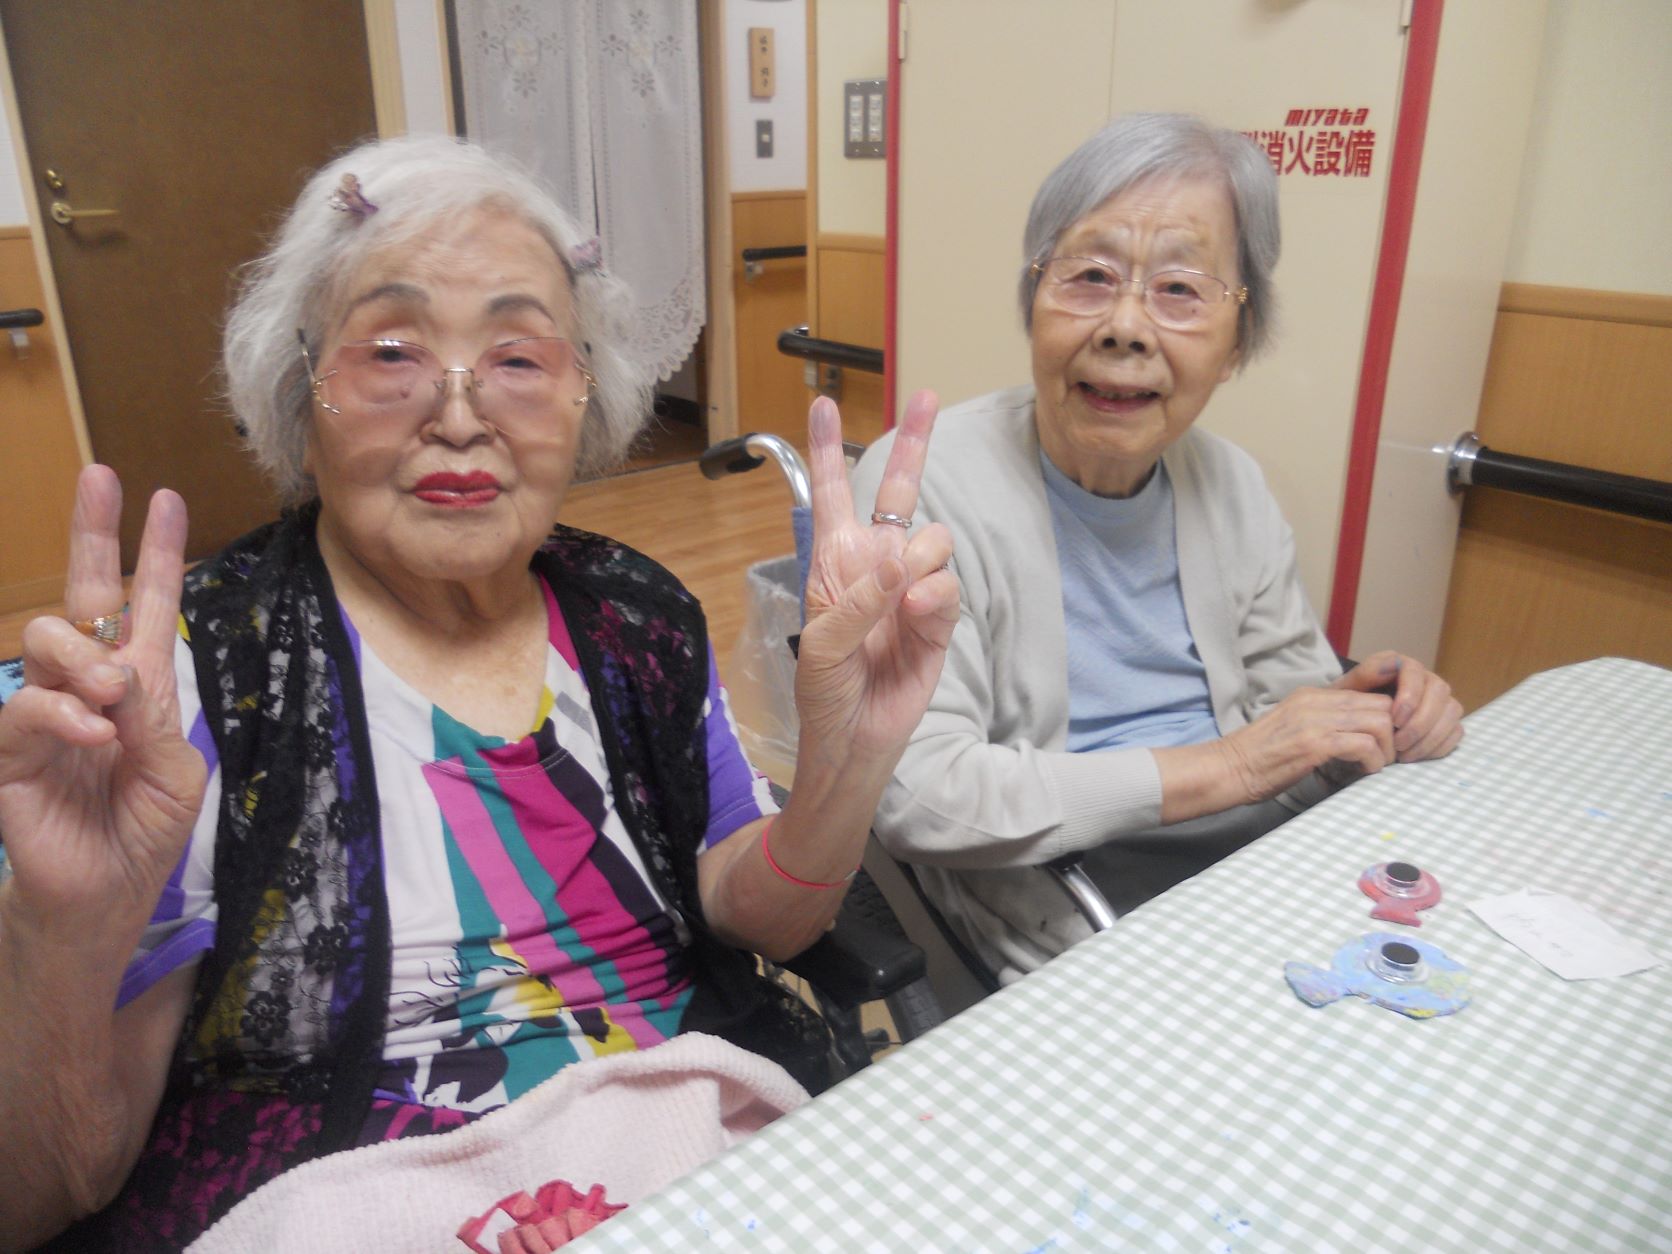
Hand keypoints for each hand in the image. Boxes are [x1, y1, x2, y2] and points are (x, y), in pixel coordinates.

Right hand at [0, 466, 205, 941]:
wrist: (100, 900)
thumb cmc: (143, 834)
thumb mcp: (175, 774)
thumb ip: (156, 718)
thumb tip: (121, 671)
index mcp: (138, 688)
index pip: (145, 609)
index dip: (156, 555)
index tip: (167, 498)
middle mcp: (86, 688)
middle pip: (82, 599)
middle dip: (92, 534)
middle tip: (102, 479)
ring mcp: (43, 714)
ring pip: (48, 642)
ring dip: (85, 655)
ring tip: (112, 690)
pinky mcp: (9, 752)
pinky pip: (26, 708)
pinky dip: (63, 714)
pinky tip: (93, 731)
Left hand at [793, 392, 958, 769]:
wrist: (855, 743)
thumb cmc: (825, 694)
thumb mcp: (823, 646)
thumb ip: (859, 599)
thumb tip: (901, 562)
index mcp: (835, 564)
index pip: (833, 496)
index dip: (827, 449)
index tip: (821, 403)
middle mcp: (875, 567)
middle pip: (898, 492)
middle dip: (914, 443)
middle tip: (928, 397)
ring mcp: (910, 590)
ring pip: (933, 541)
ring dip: (920, 563)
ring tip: (904, 603)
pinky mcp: (938, 620)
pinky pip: (947, 586)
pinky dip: (934, 598)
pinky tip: (918, 618)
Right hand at [1218, 684, 1396, 802]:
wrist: (1228, 768)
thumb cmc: (1259, 758)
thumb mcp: (1294, 728)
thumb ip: (1324, 723)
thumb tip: (1359, 736)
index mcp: (1312, 695)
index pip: (1369, 695)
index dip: (1386, 720)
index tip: (1383, 744)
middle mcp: (1316, 701)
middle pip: (1381, 705)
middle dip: (1393, 734)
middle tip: (1385, 757)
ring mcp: (1315, 720)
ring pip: (1379, 722)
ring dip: (1386, 749)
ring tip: (1375, 766)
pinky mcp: (1314, 743)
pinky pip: (1364, 745)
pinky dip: (1373, 761)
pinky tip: (1364, 772)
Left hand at [1335, 650, 1463, 761]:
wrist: (1355, 723)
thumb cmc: (1350, 706)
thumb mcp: (1346, 690)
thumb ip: (1364, 675)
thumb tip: (1388, 666)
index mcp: (1400, 666)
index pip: (1415, 671)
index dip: (1410, 696)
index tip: (1394, 720)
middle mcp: (1424, 678)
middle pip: (1439, 691)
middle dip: (1421, 721)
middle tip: (1399, 744)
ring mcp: (1439, 700)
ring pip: (1451, 711)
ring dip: (1430, 737)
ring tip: (1404, 755)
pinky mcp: (1446, 721)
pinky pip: (1456, 731)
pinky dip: (1438, 746)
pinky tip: (1415, 756)